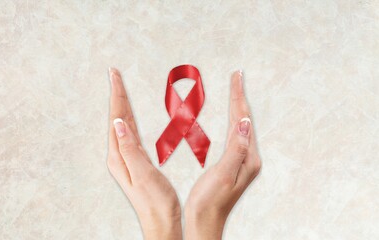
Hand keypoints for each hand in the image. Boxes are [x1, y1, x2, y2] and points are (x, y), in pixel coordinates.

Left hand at [107, 68, 181, 239]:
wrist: (161, 222)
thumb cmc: (156, 202)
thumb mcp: (142, 174)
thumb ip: (130, 149)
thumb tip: (117, 123)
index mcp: (119, 157)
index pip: (116, 119)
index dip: (117, 95)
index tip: (114, 75)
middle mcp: (119, 156)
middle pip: (117, 118)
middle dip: (117, 95)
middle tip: (115, 74)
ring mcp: (126, 158)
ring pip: (122, 124)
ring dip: (121, 105)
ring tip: (120, 88)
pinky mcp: (135, 161)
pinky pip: (129, 133)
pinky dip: (129, 119)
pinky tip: (129, 116)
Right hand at [184, 71, 261, 239]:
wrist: (205, 221)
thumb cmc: (210, 201)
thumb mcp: (224, 174)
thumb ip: (236, 149)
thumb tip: (246, 122)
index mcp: (248, 158)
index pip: (243, 120)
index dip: (238, 97)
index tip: (236, 76)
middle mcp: (249, 158)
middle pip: (244, 120)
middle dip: (239, 97)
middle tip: (237, 76)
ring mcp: (242, 161)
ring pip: (241, 127)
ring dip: (237, 107)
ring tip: (235, 90)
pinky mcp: (234, 164)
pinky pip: (235, 135)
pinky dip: (232, 121)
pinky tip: (232, 118)